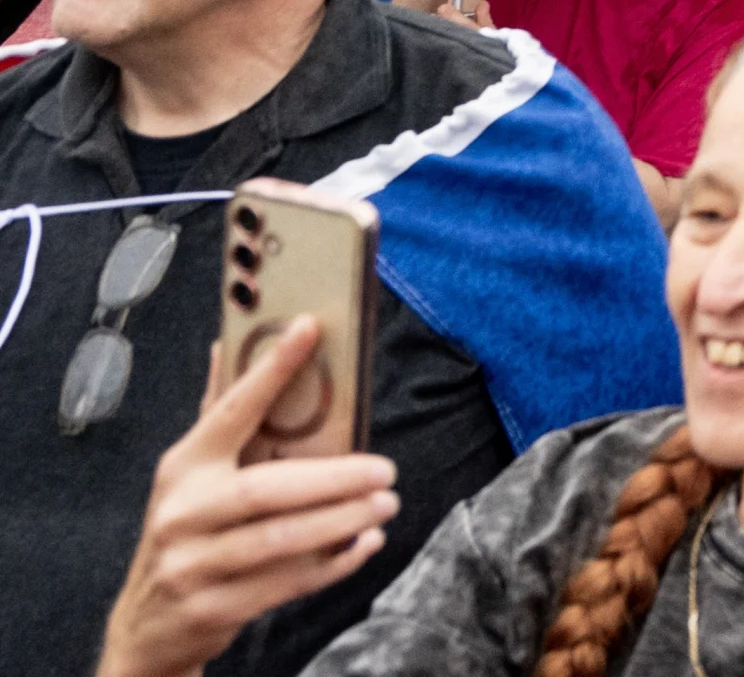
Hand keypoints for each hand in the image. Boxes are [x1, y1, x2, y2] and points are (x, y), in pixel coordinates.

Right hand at [94, 322, 400, 676]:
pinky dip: (333, 564)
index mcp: (184, 467)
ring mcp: (192, 564)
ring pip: (280, 540)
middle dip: (333, 479)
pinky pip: (285, 584)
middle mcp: (183, 512)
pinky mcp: (213, 608)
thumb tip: (228, 342)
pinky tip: (365, 543)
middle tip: (385, 470)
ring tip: (385, 504)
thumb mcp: (191, 475)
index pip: (230, 410)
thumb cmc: (187, 531)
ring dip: (342, 521)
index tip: (311, 328)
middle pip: (265, 490)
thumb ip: (219, 414)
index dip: (270, 369)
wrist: (148, 624)